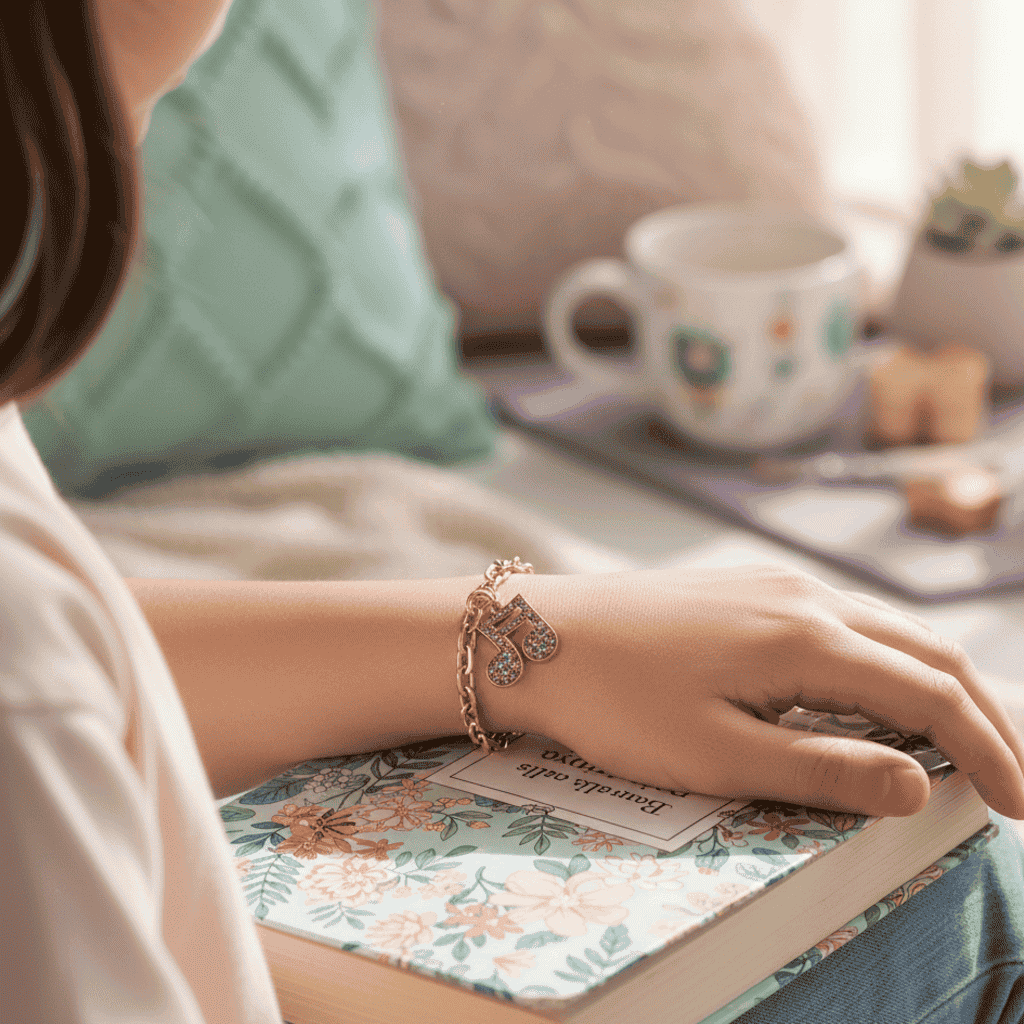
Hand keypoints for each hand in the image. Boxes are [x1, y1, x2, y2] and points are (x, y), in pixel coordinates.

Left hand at [503, 567, 1023, 818]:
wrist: (536, 635)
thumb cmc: (615, 702)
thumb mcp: (716, 754)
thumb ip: (822, 770)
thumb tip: (921, 785)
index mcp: (807, 638)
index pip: (932, 693)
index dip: (990, 751)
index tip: (1022, 808)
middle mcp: (804, 597)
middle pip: (927, 651)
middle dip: (983, 715)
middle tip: (1013, 779)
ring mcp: (774, 584)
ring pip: (888, 630)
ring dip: (938, 684)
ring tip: (965, 742)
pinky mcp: (746, 589)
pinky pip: (845, 620)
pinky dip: (887, 661)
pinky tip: (880, 694)